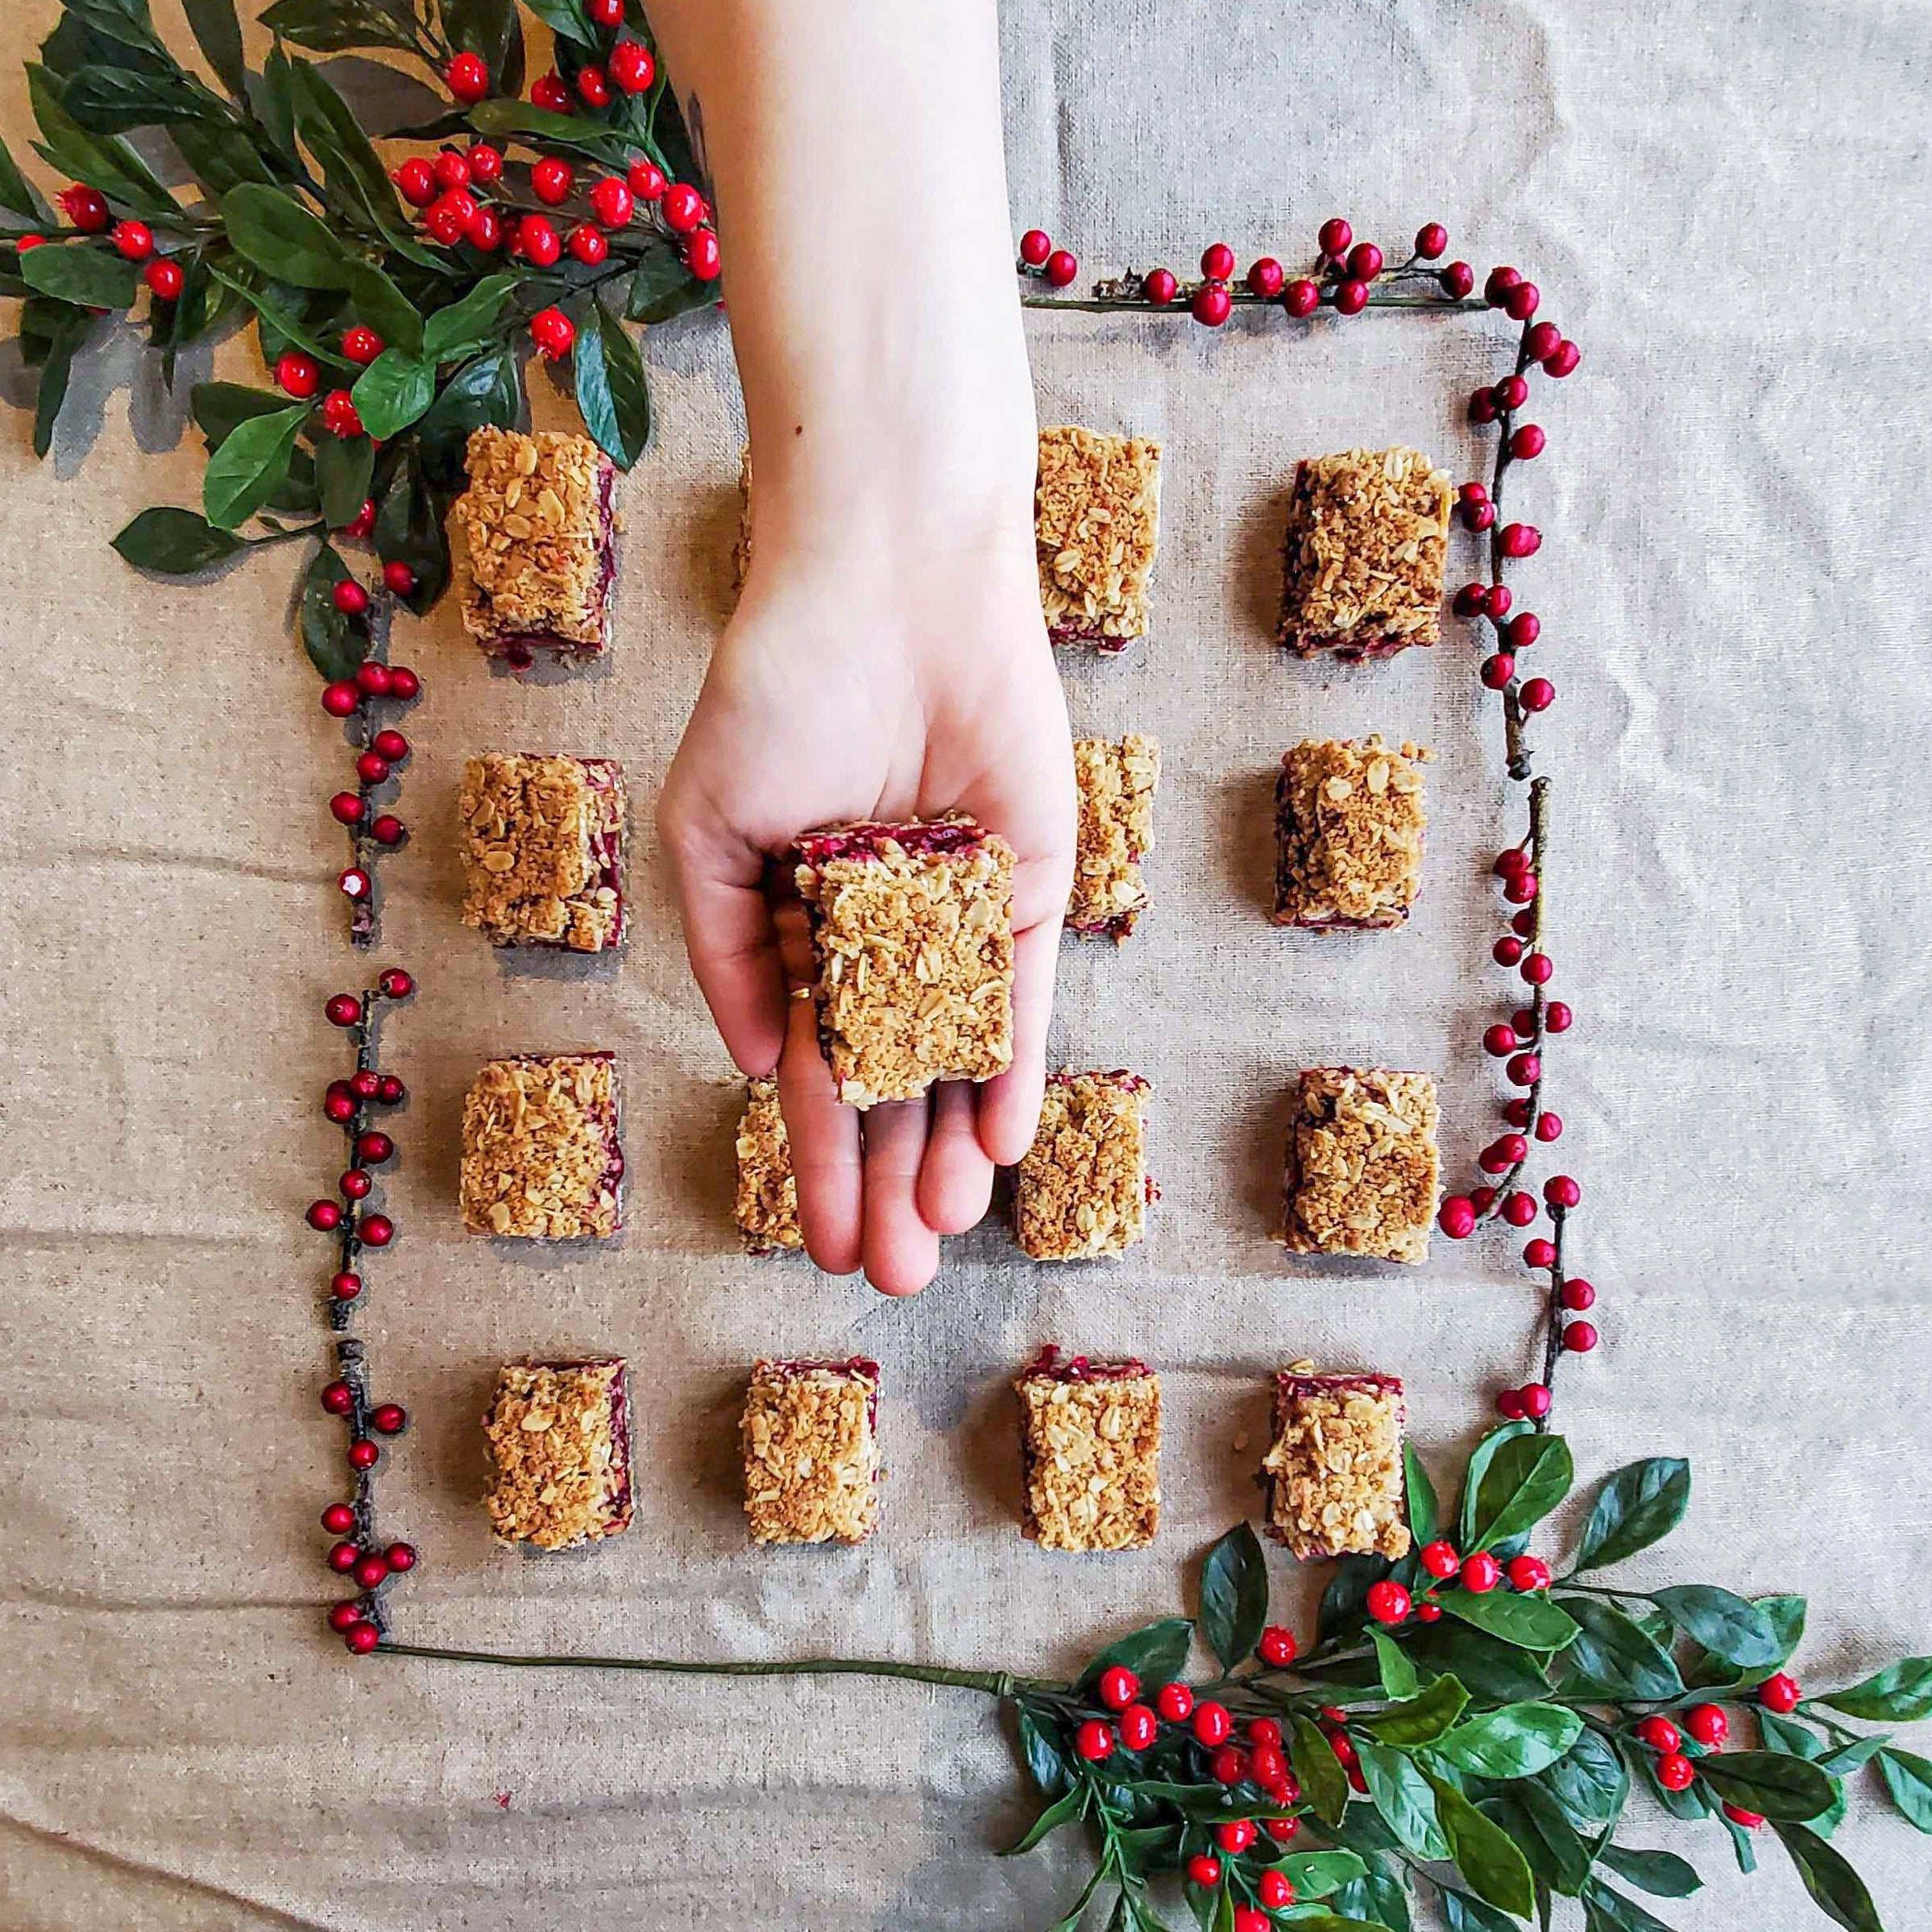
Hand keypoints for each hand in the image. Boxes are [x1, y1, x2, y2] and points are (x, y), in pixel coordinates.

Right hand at [659, 528, 1074, 1293]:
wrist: (883, 588)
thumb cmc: (776, 692)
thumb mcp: (711, 833)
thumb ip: (727, 952)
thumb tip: (760, 1064)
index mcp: (801, 932)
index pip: (815, 1073)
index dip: (817, 1162)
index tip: (820, 1246)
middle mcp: (884, 938)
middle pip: (893, 1085)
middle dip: (889, 1181)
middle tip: (888, 1276)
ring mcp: (960, 918)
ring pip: (960, 1057)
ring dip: (951, 1147)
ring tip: (942, 1234)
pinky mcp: (1031, 885)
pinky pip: (1021, 995)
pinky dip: (1012, 1066)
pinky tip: (998, 1142)